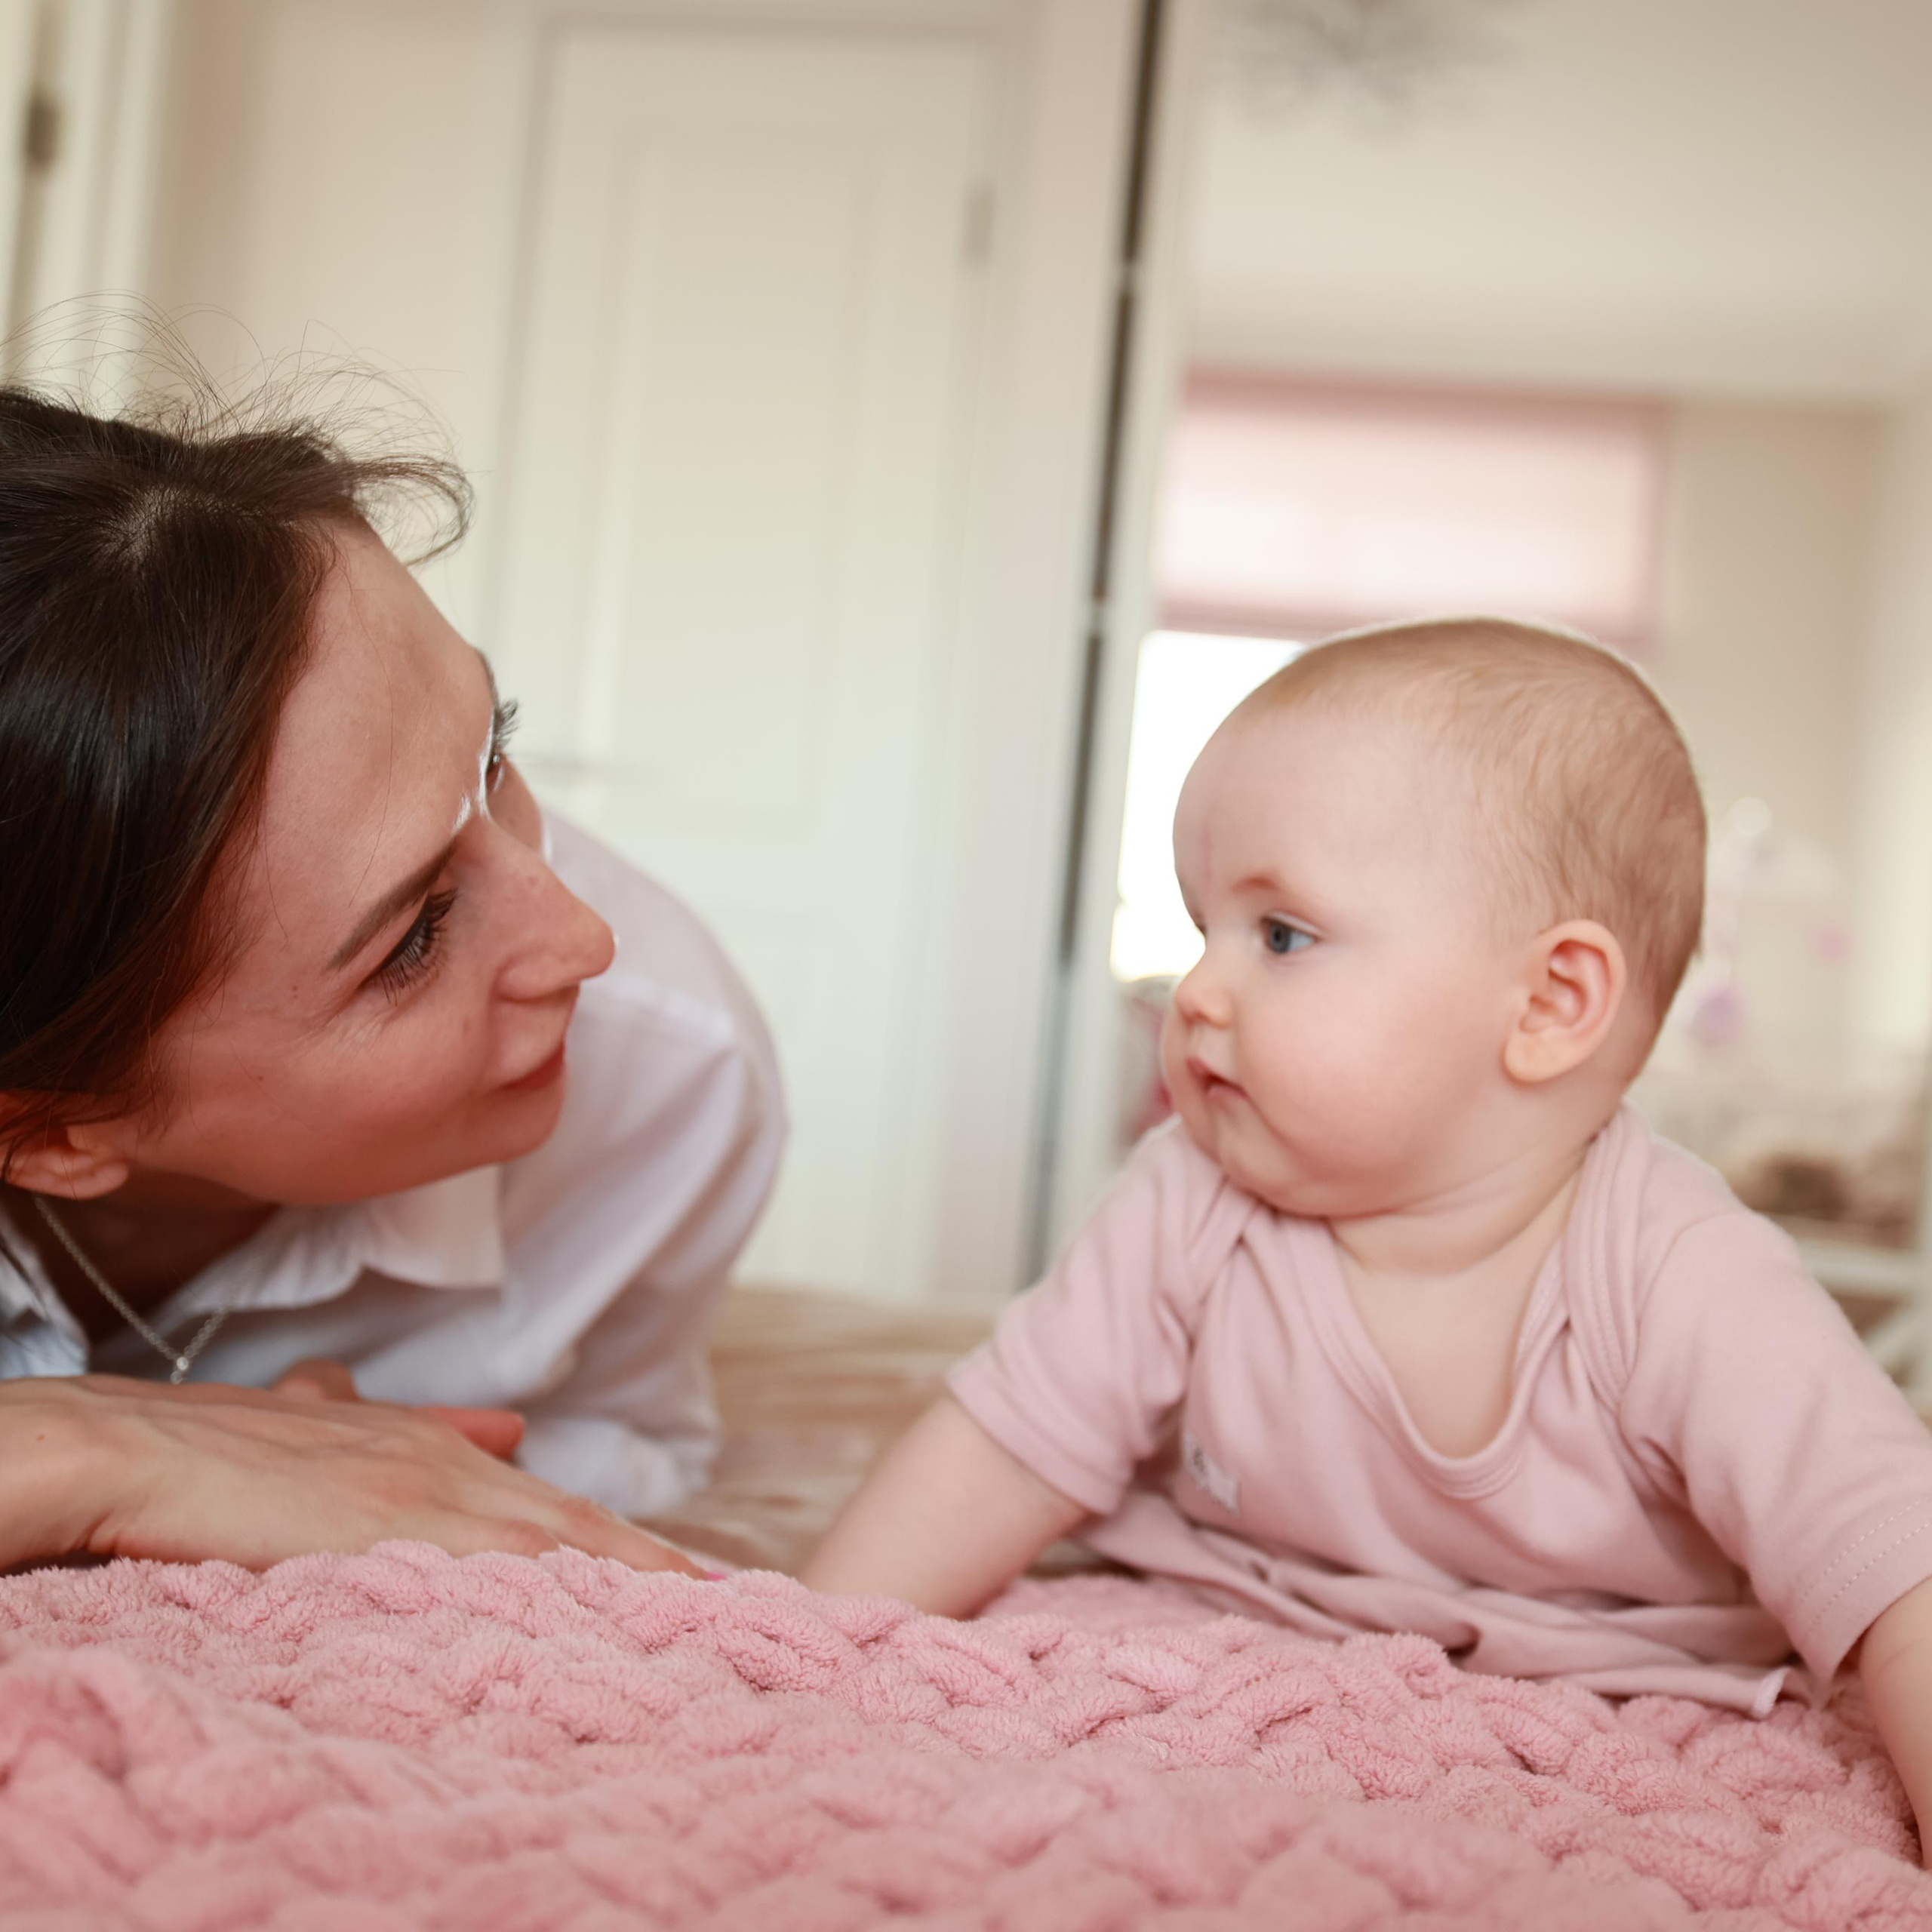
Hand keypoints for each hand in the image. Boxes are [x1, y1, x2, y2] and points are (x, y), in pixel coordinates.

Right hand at [0, 1374, 704, 1576]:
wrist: (147, 1450)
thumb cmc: (220, 1447)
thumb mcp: (322, 1425)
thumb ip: (401, 1425)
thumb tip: (495, 1423)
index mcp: (439, 1450)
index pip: (552, 1508)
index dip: (620, 1543)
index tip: (683, 1576)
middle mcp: (455, 1467)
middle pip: (579, 1528)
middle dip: (657, 1566)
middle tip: (733, 1602)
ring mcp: (437, 1497)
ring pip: (564, 1545)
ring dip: (636, 1580)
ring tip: (711, 1616)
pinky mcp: (409, 1531)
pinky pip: (516, 1569)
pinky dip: (573, 1593)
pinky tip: (623, 1620)